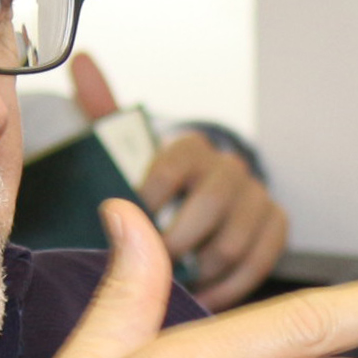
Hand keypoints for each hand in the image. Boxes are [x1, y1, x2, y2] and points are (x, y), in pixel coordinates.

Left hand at [71, 53, 289, 309]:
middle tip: (151, 264)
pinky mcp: (276, 227)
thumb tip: (81, 60)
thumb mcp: (124, 146)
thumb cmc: (152, 181)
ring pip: (236, 241)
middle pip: (212, 205)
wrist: (199, 198)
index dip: (153, 192)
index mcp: (191, 147)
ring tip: (173, 288)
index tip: (132, 217)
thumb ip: (103, 111)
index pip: (177, 160)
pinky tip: (203, 297)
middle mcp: (229, 168)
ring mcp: (256, 198)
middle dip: (177, 241)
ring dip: (201, 270)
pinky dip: (229, 287)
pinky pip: (260, 263)